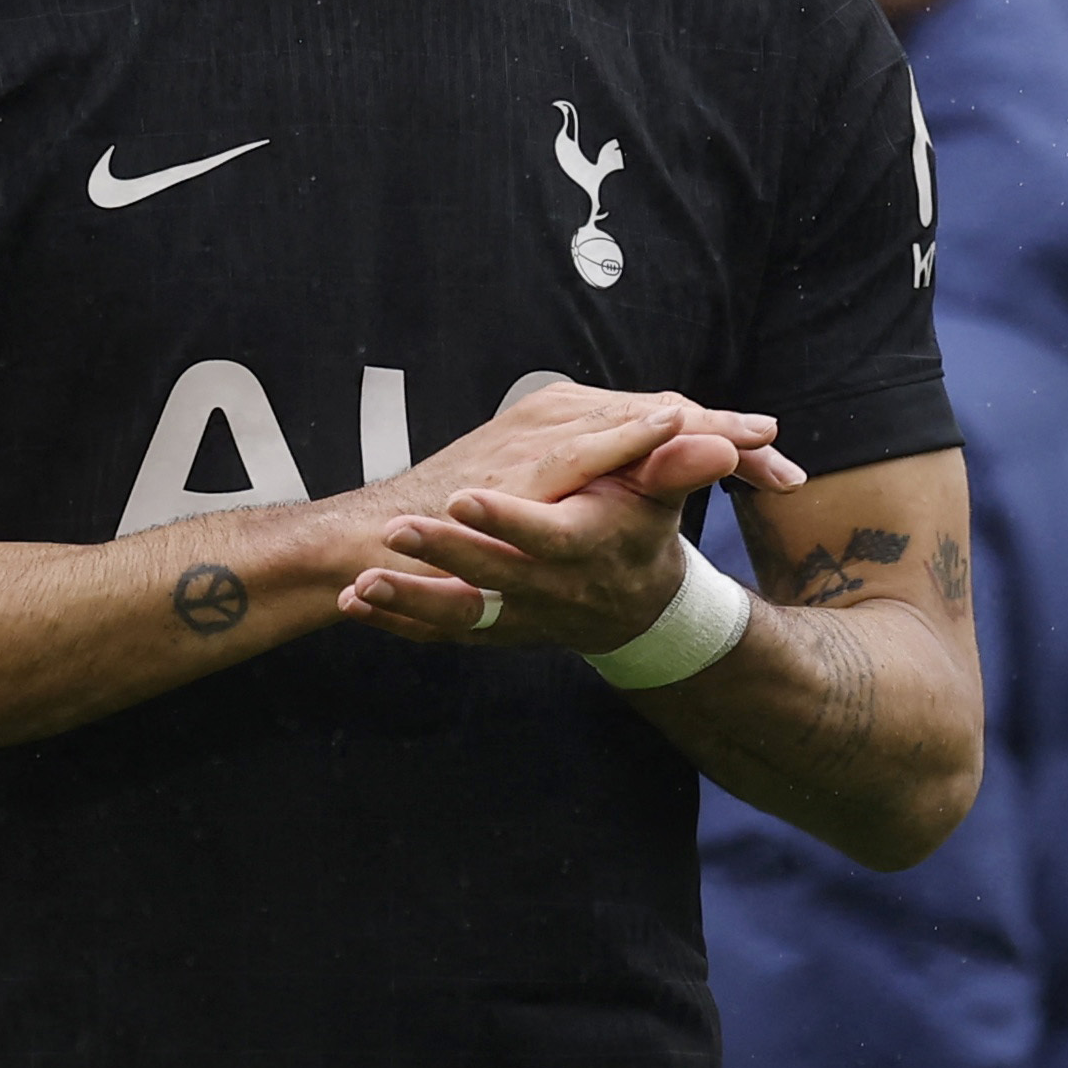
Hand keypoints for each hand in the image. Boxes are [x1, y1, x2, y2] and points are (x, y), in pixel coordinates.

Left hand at [339, 383, 806, 653]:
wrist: (635, 604)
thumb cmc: (642, 531)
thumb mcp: (663, 496)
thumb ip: (676, 463)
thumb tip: (709, 433)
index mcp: (588, 548)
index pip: (548, 537)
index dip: (509, 522)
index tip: (466, 500)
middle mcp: (553, 590)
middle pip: (494, 576)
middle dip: (443, 557)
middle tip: (396, 531)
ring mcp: (520, 616)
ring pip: (461, 616)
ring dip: (410, 603)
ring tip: (361, 586)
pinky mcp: (494, 629)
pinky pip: (442, 633)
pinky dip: (399, 623)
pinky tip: (357, 606)